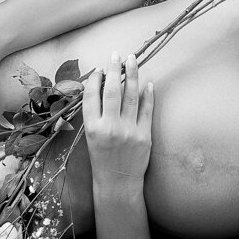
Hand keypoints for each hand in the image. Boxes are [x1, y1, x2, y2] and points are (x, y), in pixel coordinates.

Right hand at [83, 52, 153, 188]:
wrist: (117, 184)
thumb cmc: (102, 160)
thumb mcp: (90, 138)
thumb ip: (95, 115)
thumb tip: (103, 87)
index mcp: (92, 128)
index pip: (91, 95)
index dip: (95, 79)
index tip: (100, 69)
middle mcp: (109, 127)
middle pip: (112, 90)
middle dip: (114, 69)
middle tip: (116, 54)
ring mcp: (128, 131)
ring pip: (131, 95)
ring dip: (132, 74)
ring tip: (132, 59)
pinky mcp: (144, 136)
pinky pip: (147, 110)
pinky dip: (148, 95)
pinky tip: (148, 83)